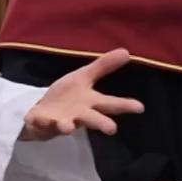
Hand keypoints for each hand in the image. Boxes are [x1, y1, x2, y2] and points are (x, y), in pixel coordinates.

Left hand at [20, 48, 144, 140]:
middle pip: (92, 119)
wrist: (41, 112)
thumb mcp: (83, 77)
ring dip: (66, 126)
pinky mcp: (42, 123)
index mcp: (89, 102)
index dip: (125, 105)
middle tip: (112, 129)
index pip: (110, 103)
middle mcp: (78, 114)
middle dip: (101, 123)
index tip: (140, 107)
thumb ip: (103, 66)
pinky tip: (41, 119)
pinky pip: (41, 123)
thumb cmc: (67, 97)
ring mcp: (60, 120)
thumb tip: (126, 51)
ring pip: (66, 125)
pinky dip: (42, 122)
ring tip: (68, 127)